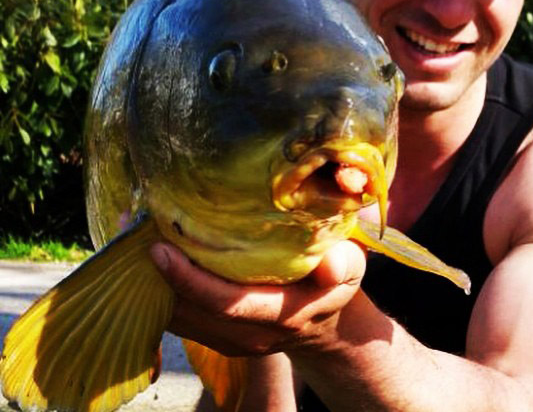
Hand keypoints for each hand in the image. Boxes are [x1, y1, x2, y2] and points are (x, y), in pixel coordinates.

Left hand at [149, 240, 366, 356]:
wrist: (324, 323)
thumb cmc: (334, 285)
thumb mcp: (351, 270)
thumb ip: (343, 265)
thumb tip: (331, 263)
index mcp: (281, 316)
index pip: (226, 302)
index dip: (190, 278)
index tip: (160, 248)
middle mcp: (250, 335)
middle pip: (192, 310)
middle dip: (162, 275)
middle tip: (143, 230)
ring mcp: (230, 340)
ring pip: (180, 317)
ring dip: (158, 283)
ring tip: (145, 237)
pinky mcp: (217, 337)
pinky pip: (181, 317)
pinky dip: (165, 289)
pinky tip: (161, 258)